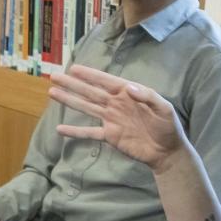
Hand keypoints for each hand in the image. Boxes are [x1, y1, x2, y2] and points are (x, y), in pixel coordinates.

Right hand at [48, 65, 185, 170]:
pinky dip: (75, 131)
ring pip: (86, 108)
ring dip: (69, 100)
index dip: (89, 75)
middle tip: (54, 76)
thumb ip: (147, 96)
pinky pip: (89, 133)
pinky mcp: (109, 136)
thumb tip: (128, 87)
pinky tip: (60, 129)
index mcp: (128, 94)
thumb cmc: (168, 127)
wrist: (167, 151)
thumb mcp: (164, 108)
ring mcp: (111, 120)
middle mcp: (116, 104)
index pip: (105, 81)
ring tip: (52, 93)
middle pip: (90, 92)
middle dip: (72, 84)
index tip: (73, 68)